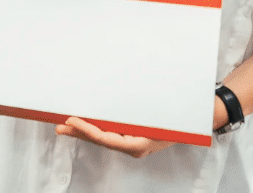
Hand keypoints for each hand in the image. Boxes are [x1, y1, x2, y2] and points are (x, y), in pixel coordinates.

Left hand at [54, 117, 174, 158]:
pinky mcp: (131, 137)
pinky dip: (95, 129)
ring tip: (64, 125)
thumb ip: (140, 115)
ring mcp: (132, 144)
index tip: (72, 120)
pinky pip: (110, 134)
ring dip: (83, 131)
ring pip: (102, 138)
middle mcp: (134, 147)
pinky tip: (83, 124)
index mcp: (139, 143)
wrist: (192, 122)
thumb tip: (120, 106)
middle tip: (59, 125)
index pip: (107, 139)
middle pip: (100, 141)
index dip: (87, 130)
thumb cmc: (178, 119)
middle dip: (78, 132)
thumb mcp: (160, 116)